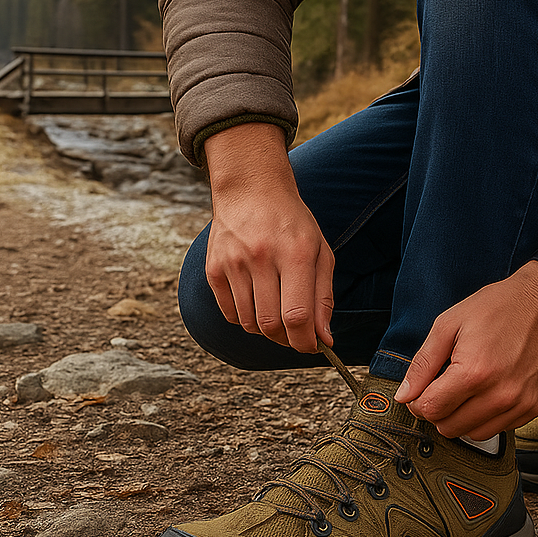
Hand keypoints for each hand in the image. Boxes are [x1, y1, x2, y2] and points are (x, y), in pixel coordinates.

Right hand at [202, 123, 334, 353]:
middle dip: (287, 340)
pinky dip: (245, 319)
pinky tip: (257, 301)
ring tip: (277, 313)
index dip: (305, 341)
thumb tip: (324, 339)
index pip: (297, 315)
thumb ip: (323, 297)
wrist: (250, 189)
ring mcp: (233, 263)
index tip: (313, 346)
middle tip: (296, 335)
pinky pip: (230, 314)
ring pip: (249, 323)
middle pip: (270, 324)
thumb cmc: (292, 223)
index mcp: (295, 253)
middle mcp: (261, 257)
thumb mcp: (320, 251)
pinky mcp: (213, 268)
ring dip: (266, 331)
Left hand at [394, 261, 537, 439]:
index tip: (421, 390)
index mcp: (474, 372)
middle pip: (449, 427)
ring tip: (466, 388)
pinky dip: (486, 417)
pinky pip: (499, 429)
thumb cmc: (500, 306)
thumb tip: (404, 394)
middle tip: (442, 387)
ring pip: (473, 434)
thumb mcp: (449, 324)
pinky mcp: (534, 407)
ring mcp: (520, 403)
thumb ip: (423, 363)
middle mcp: (500, 394)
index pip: (431, 410)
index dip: (418, 401)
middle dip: (438, 410)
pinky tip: (487, 392)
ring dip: (461, 417)